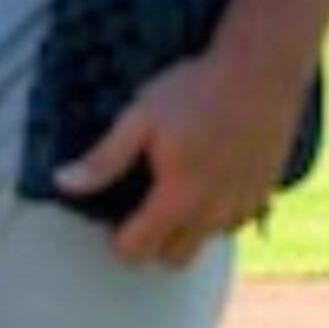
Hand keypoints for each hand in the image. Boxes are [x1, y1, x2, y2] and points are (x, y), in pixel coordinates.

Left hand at [61, 49, 309, 267]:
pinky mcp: (264, 192)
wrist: (263, 69)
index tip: (117, 216)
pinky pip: (234, 222)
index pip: (137, 250)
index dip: (119, 240)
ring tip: (180, 189)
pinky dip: (218, 213)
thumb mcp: (141, 116)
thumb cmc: (198, 89)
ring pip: (206, 241)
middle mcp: (212, 213)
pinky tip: (212, 178)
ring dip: (187, 229)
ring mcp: (243, 205)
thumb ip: (105, 159)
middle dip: (154, 243)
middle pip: (173, 258)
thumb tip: (64, 184)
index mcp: (177, 198)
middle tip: (145, 207)